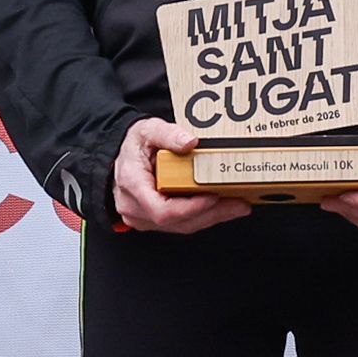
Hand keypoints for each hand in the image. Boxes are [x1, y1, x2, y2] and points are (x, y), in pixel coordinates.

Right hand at [109, 117, 241, 235]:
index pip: (162, 209)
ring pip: (182, 225)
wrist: (118, 157)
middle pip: (178, 221)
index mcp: (133, 185)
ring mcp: (143, 217)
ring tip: (238, 205)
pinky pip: (181, 223)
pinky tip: (223, 208)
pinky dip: (204, 216)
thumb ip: (167, 134)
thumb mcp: (147, 130)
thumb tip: (189, 141)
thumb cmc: (132, 147)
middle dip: (212, 213)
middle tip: (239, 203)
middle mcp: (135, 207)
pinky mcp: (153, 221)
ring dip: (212, 217)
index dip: (191, 207)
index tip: (214, 197)